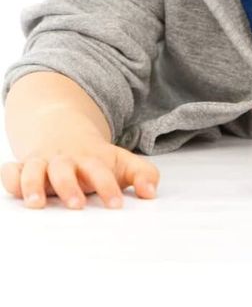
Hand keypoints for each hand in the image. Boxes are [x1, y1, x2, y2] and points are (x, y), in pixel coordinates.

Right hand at [1, 134, 158, 208]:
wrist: (63, 130)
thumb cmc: (95, 157)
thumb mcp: (122, 161)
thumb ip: (142, 174)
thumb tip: (151, 193)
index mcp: (91, 159)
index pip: (100, 172)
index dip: (108, 188)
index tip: (116, 206)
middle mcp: (65, 161)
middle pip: (65, 170)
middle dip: (69, 187)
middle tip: (77, 205)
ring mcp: (42, 163)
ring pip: (34, 169)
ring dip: (34, 185)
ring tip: (37, 204)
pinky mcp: (22, 167)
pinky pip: (11, 171)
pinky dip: (10, 179)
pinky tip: (15, 191)